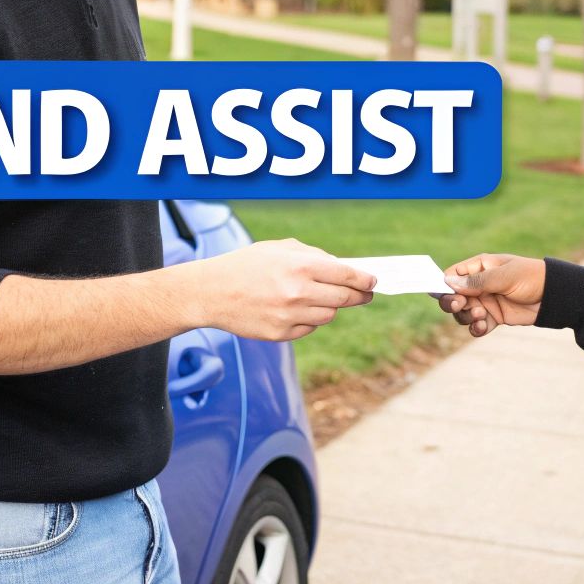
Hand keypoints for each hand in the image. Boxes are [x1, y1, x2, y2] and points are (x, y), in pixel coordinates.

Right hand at [188, 239, 375, 341]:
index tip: (373, 281)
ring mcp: (289, 316)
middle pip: (344, 299)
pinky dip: (310, 320)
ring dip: (331, 307)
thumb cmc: (246, 265)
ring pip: (329, 316)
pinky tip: (297, 309)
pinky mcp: (281, 335)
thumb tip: (343, 267)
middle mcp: (298, 293)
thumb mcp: (278, 249)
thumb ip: (312, 255)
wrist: (210, 292)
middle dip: (359, 295)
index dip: (364, 279)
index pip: (347, 275)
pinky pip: (309, 328)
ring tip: (322, 298)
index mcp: (299, 266)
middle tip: (365, 294)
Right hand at [437, 253, 544, 335]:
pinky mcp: (493, 317)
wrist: (553, 297)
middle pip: (453, 296)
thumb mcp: (504, 276)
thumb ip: (477, 281)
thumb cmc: (530, 277)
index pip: (452, 275)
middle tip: (460, 306)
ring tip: (481, 316)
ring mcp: (485, 301)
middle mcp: (478, 285)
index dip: (444, 285)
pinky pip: (476, 325)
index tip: (445, 295)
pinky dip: (476, 328)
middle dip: (453, 303)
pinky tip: (483, 327)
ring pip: (462, 313)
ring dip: (466, 317)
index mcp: (479, 267)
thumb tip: (449, 281)